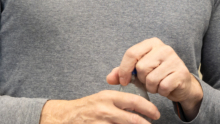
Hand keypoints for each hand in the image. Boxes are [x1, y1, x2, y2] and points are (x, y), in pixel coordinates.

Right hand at [40, 90, 159, 123]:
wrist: (63, 117)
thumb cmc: (87, 107)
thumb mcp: (103, 98)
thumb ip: (120, 101)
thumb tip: (140, 105)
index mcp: (109, 97)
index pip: (134, 101)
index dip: (148, 108)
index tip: (156, 114)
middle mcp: (105, 110)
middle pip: (131, 119)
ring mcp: (99, 123)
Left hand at [106, 37, 203, 119]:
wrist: (180, 84)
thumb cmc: (157, 75)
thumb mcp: (138, 72)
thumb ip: (122, 73)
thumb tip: (109, 78)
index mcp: (152, 43)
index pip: (131, 53)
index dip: (124, 70)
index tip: (124, 81)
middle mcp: (164, 48)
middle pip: (141, 68)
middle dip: (142, 80)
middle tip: (149, 80)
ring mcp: (175, 59)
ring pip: (151, 79)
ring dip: (152, 87)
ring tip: (158, 84)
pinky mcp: (181, 72)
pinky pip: (162, 87)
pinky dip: (161, 91)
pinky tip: (166, 87)